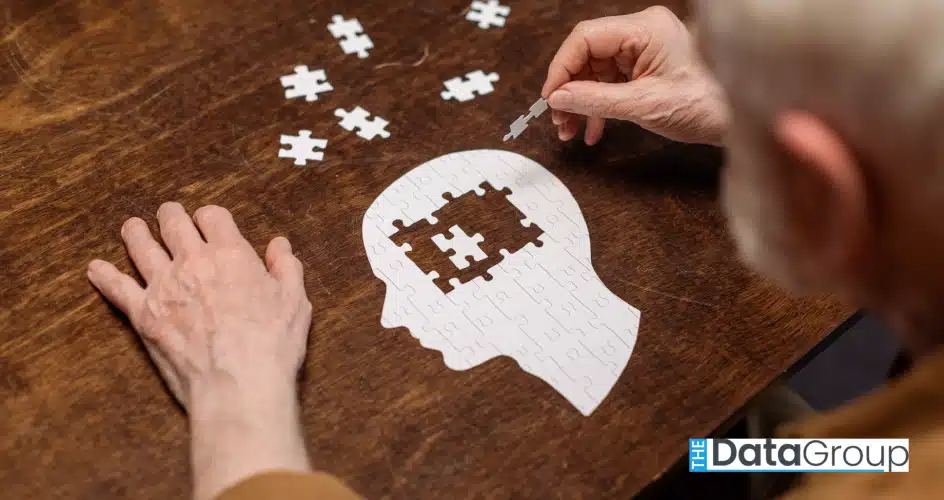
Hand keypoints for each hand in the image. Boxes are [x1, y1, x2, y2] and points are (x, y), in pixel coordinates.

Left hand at [87, 202, 312, 499]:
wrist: (238, 384)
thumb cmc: (271, 346)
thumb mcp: (295, 302)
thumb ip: (287, 268)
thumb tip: (279, 246)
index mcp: (231, 255)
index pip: (213, 217)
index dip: (210, 216)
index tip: (209, 222)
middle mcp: (193, 262)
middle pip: (173, 223)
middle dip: (170, 215)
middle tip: (168, 214)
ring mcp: (163, 286)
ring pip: (141, 246)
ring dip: (136, 233)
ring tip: (133, 228)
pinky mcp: (144, 314)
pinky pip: (117, 287)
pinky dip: (104, 275)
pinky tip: (96, 269)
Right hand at [541, 6, 728, 145]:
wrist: (737, 119)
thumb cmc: (706, 105)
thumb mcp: (643, 106)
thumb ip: (595, 100)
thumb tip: (559, 98)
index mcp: (645, 29)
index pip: (586, 38)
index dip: (562, 68)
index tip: (550, 98)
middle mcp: (644, 32)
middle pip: (588, 54)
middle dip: (570, 90)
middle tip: (560, 120)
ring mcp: (645, 49)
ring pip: (596, 71)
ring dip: (581, 102)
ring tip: (571, 130)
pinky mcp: (647, 66)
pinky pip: (612, 81)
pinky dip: (599, 105)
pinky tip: (593, 130)